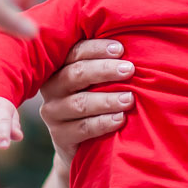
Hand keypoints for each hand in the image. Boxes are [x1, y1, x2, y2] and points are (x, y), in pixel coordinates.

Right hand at [39, 39, 134, 173]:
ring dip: (107, 99)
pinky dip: (103, 123)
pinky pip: (82, 128)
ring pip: (79, 103)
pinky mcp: (59, 136)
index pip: (75, 52)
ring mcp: (53, 113)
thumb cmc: (98, 99)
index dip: (97, 49)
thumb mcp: (99, 80)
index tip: (121, 49)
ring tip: (129, 98)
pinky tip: (120, 119)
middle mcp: (52, 88)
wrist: (84, 143)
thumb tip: (135, 43)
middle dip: (104, 70)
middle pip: (75, 74)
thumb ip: (108, 62)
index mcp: (60, 66)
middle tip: (129, 70)